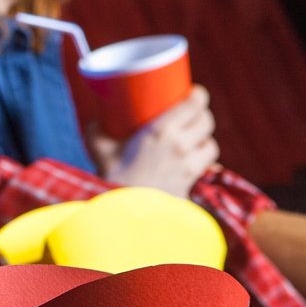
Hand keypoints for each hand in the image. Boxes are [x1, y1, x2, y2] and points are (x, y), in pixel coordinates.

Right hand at [87, 86, 218, 196]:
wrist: (122, 214)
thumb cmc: (110, 177)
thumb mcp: (99, 148)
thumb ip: (96, 129)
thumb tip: (94, 118)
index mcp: (161, 131)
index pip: (195, 104)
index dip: (198, 95)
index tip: (192, 92)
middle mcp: (181, 146)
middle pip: (206, 121)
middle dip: (201, 115)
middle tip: (189, 114)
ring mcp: (189, 167)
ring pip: (210, 145)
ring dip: (203, 140)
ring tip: (192, 140)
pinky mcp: (191, 185)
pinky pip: (207, 169)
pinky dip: (203, 163)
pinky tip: (193, 162)